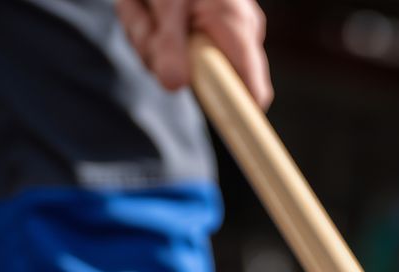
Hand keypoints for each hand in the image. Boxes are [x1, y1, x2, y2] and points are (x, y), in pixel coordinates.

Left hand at [119, 0, 272, 108]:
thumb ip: (169, 43)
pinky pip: (162, 50)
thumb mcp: (166, 1)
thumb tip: (176, 85)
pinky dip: (145, 30)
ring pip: (170, 66)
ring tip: (145, 5)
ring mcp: (213, 34)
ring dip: (144, 37)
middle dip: (159, 56)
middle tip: (147, 21)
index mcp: (237, 27)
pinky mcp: (192, 32)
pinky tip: (145, 6)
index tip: (230, 132)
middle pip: (197, 82)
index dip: (242, 116)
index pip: (254, 91)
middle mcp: (233, 34)